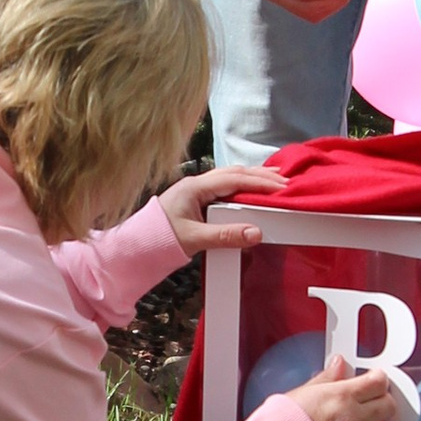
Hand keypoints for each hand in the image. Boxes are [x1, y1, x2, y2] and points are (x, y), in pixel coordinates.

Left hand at [156, 167, 286, 255]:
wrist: (135, 246)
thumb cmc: (159, 239)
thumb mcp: (194, 239)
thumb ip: (225, 235)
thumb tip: (256, 232)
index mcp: (195, 188)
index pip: (234, 179)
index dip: (259, 182)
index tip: (281, 187)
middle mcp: (196, 184)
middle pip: (234, 173)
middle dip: (261, 176)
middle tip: (285, 181)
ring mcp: (196, 190)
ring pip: (230, 178)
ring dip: (252, 179)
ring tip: (275, 182)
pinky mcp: (196, 199)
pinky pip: (224, 188)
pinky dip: (242, 187)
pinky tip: (252, 192)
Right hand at [291, 351, 409, 420]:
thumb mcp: (305, 391)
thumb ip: (328, 378)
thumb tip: (340, 364)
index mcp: (341, 396)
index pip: (378, 383)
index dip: (380, 379)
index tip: (377, 380)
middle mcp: (352, 417)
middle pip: (388, 406)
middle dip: (385, 401)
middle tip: (377, 401)